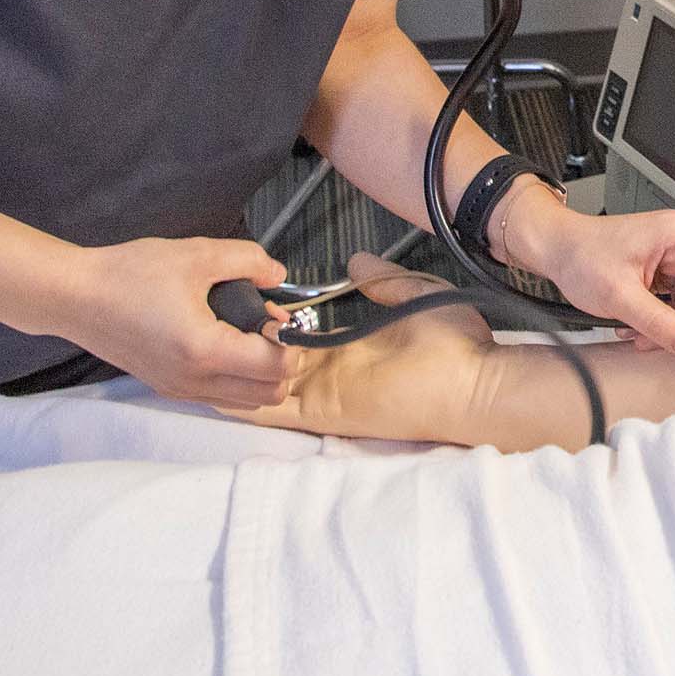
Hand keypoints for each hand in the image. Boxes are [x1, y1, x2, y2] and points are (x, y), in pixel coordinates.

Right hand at [57, 234, 301, 409]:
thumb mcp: (195, 254)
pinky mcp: (169, 389)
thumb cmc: (128, 275)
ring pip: (248, 402)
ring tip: (246, 332)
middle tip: (266, 323)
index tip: (278, 313)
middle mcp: (194, 382)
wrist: (75, 297)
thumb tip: (277, 273)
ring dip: (261, 372)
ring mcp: (180, 391)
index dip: (291, 340)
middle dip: (283, 359)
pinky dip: (238, 378)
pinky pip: (222, 397)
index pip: (276, 367)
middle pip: (270, 395)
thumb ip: (247, 260)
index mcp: (204, 351)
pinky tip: (226, 342)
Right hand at [219, 253, 502, 442]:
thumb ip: (382, 280)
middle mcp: (332, 373)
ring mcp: (326, 396)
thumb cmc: (458, 344)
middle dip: (240, 348)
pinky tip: (209, 391)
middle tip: (208, 324)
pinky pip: (275, 412)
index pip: (295, 339)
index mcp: (350, 347)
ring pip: (264, 388)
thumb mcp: (415, 293)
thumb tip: (357, 261)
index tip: (242, 305)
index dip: (267, 325)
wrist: (477, 380)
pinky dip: (242, 405)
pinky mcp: (327, 413)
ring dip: (234, 372)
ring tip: (197, 350)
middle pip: (271, 363)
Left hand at [496, 182, 674, 357]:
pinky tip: (637, 326)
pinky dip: (659, 319)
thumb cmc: (580, 255)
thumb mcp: (620, 296)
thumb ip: (659, 322)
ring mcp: (671, 258)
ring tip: (641, 334)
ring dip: (670, 324)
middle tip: (664, 338)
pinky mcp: (661, 272)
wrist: (555, 250)